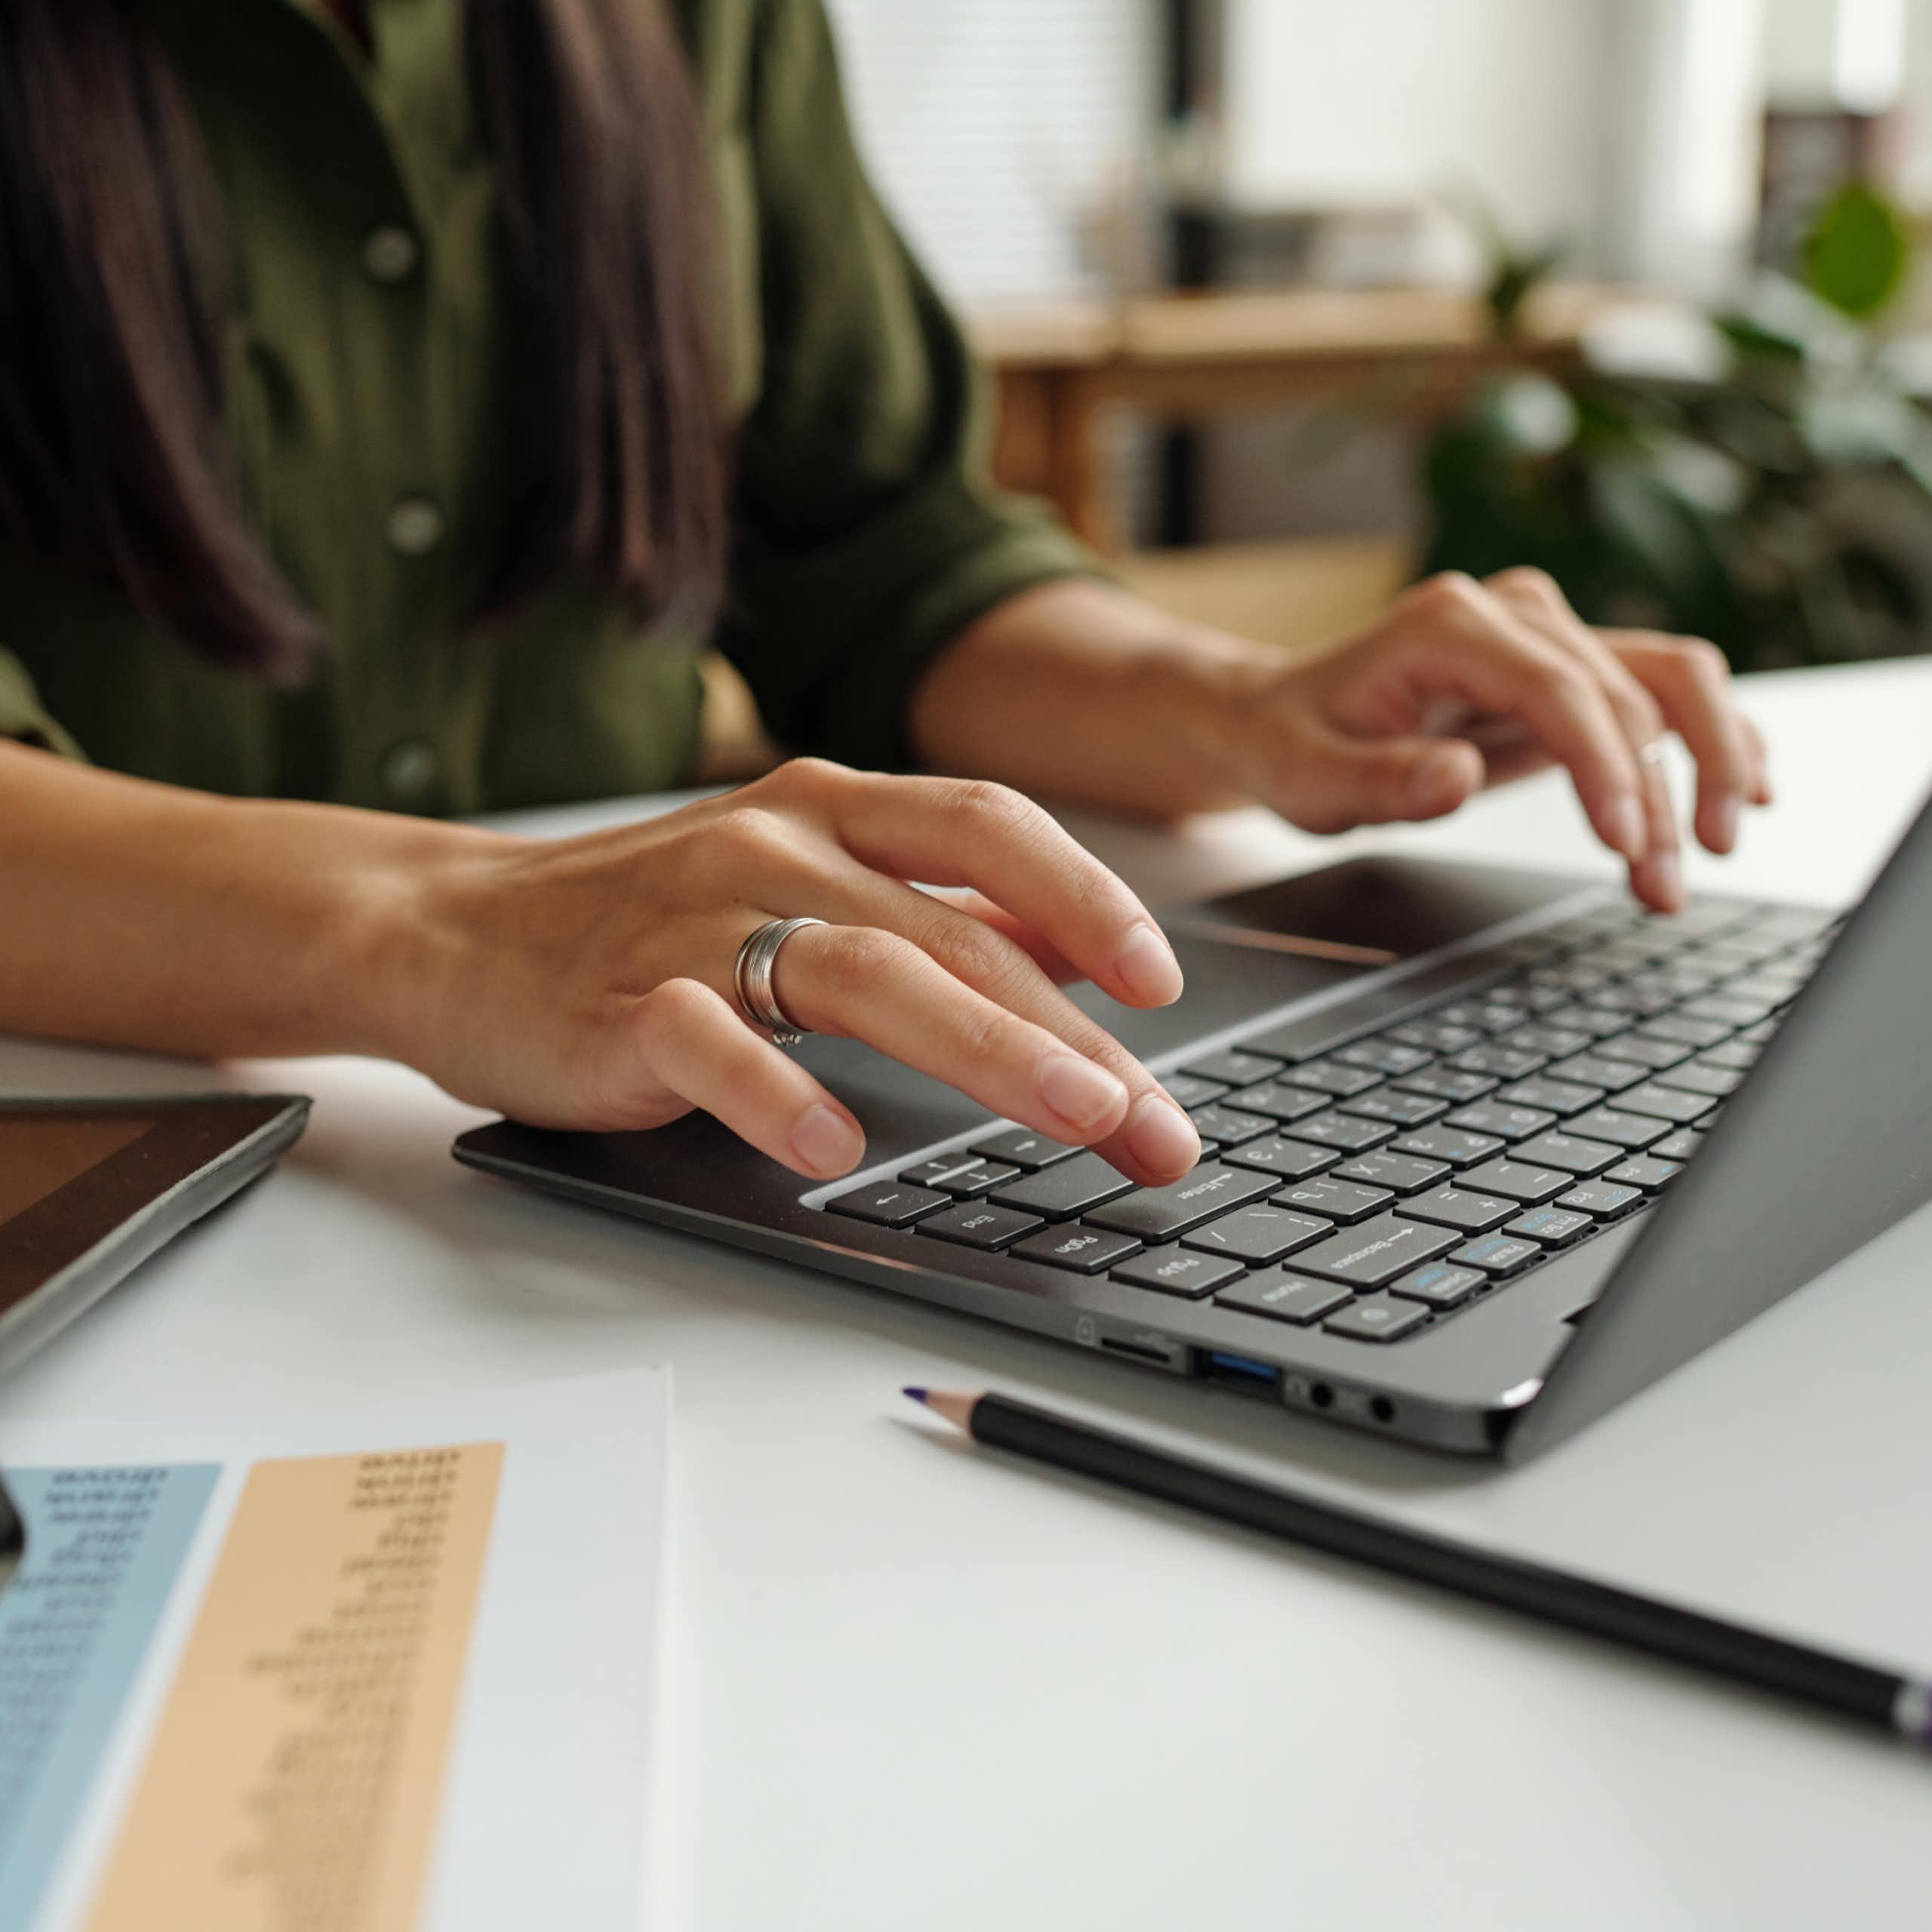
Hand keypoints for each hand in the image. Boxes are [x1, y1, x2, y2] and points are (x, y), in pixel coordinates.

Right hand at [404, 759, 1201, 1183]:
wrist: (448, 929)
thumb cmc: (646, 917)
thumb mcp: (800, 879)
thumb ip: (932, 904)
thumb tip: (1075, 950)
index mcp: (827, 808)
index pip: (987, 826)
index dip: (1088, 897)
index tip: (1160, 983)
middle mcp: (774, 845)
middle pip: (954, 929)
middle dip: (1074, 1031)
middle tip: (1155, 1122)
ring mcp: (693, 919)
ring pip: (859, 969)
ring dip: (984, 1045)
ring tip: (1073, 1117)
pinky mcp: (617, 1002)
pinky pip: (707, 1040)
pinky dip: (774, 1094)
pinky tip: (832, 1151)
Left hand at [1212, 569, 1772, 910]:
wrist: (1282, 716)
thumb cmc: (1293, 745)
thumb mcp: (1308, 779)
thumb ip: (1380, 780)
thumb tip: (1457, 775)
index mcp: (1449, 625)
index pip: (1560, 691)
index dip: (1606, 768)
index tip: (1627, 844)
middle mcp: (1513, 612)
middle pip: (1630, 690)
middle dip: (1661, 793)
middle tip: (1666, 885)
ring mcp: (1549, 632)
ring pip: (1668, 683)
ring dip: (1703, 768)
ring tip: (1710, 855)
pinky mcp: (1568, 667)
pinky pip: (1663, 690)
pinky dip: (1709, 738)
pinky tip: (1743, 792)